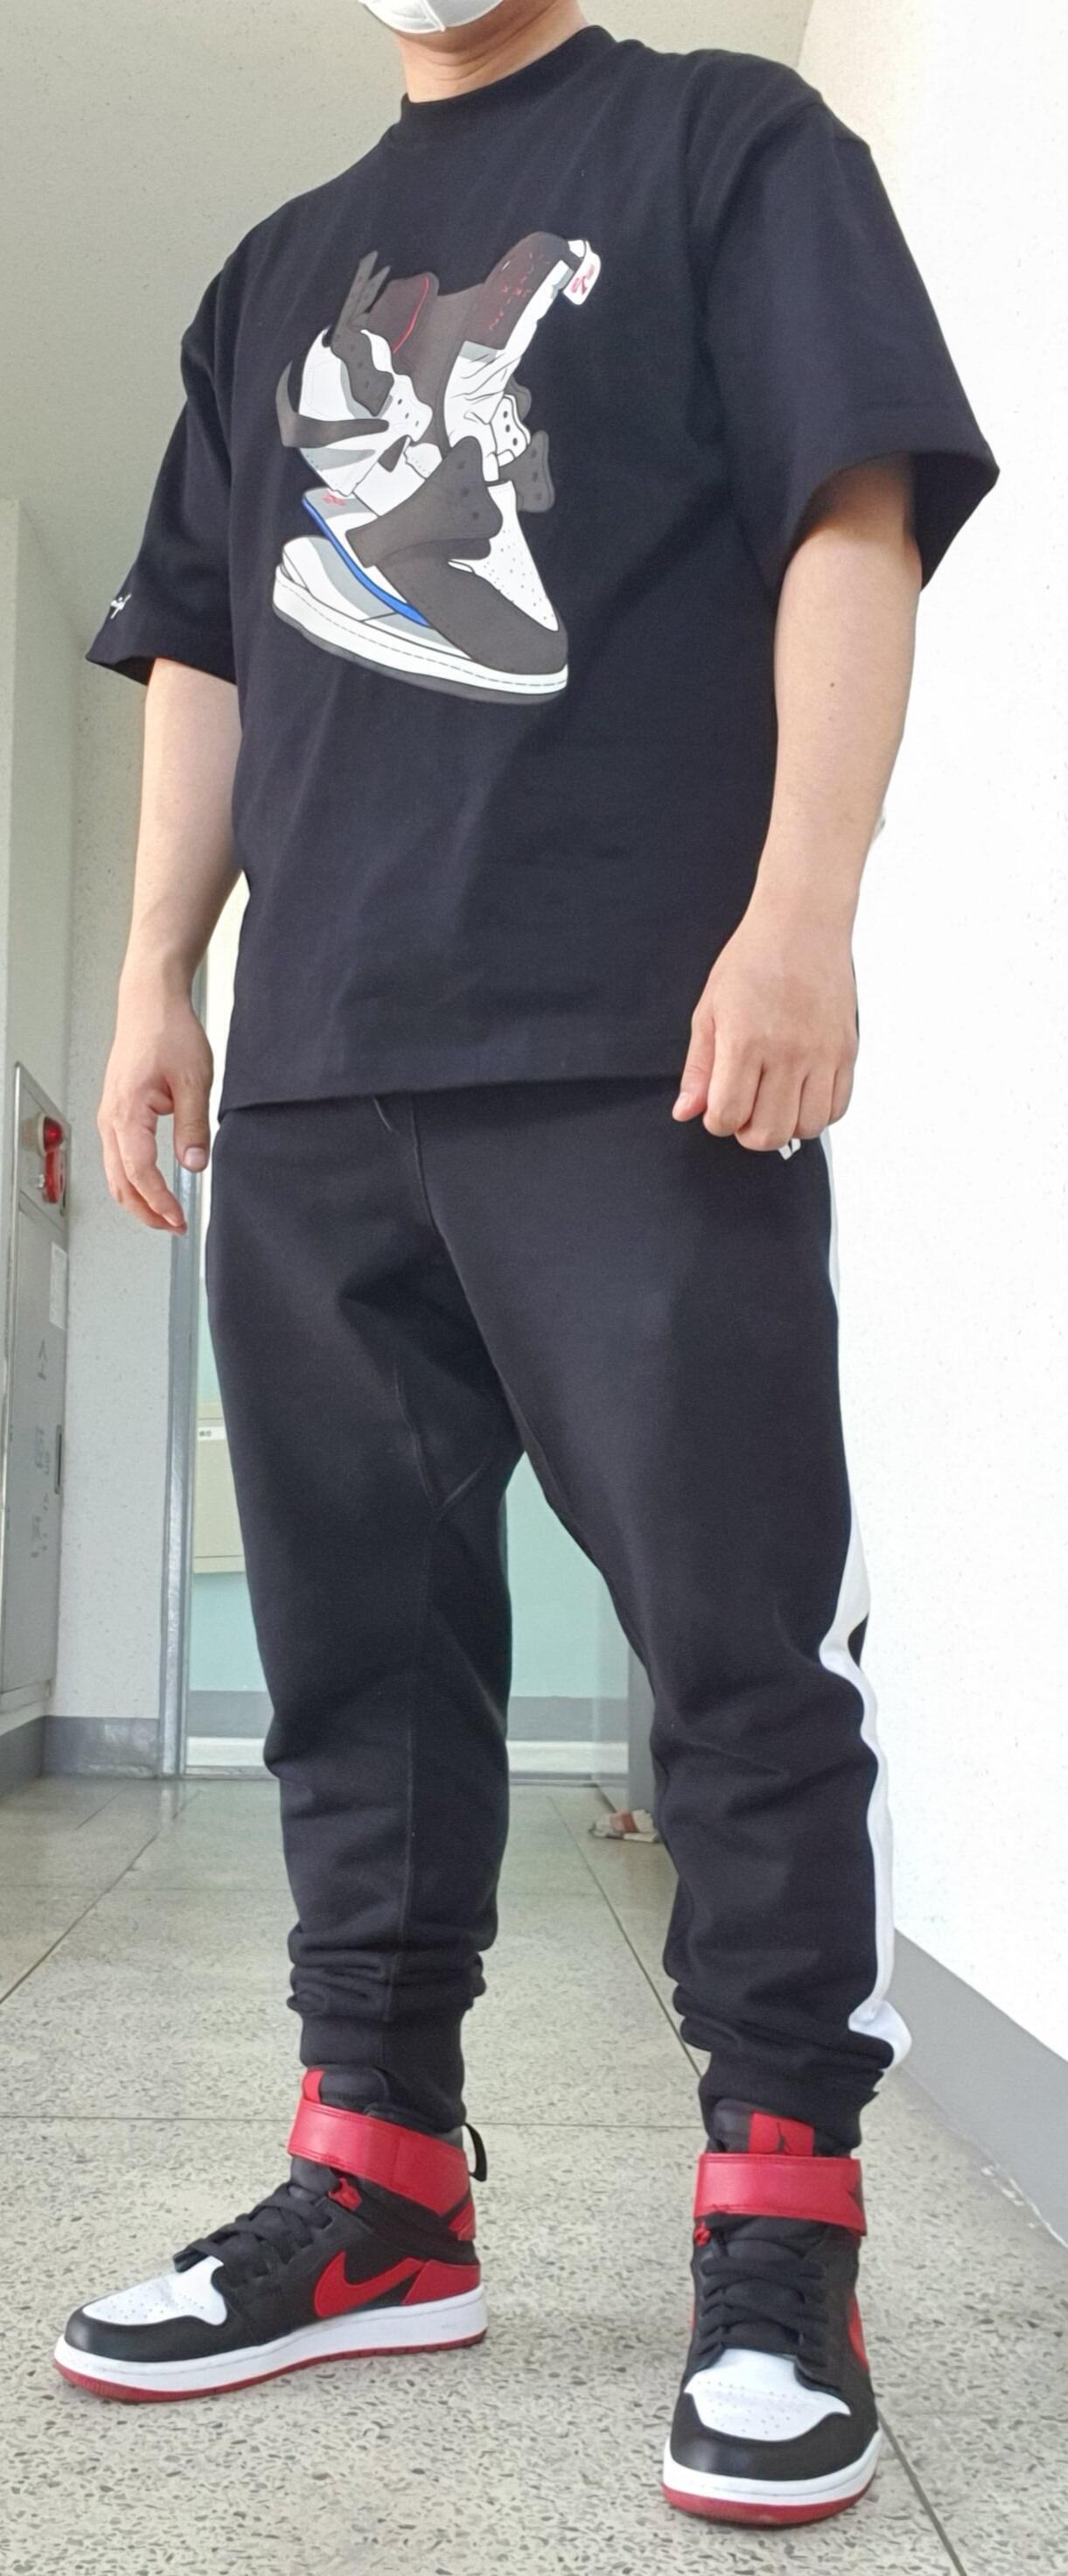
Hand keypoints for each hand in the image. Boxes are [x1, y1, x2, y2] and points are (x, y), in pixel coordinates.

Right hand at [98, 974, 212, 1230]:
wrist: (150, 1002)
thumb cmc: (167, 1031)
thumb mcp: (193, 1080)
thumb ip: (192, 1126)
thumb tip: (193, 1163)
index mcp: (126, 1112)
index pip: (140, 1172)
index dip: (160, 1201)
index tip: (179, 1218)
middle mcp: (111, 1118)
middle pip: (120, 1182)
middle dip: (146, 1211)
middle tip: (174, 1227)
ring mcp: (110, 1116)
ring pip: (115, 1173)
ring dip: (139, 1199)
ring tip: (166, 1214)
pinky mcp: (116, 1112)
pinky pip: (118, 1157)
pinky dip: (133, 1180)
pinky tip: (153, 1186)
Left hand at [674, 898, 857, 1149]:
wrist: (802, 926)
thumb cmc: (752, 961)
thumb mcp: (709, 1010)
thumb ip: (699, 1067)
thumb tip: (687, 1112)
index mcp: (745, 1041)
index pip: (728, 1116)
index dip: (718, 1122)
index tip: (719, 1108)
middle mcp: (786, 1052)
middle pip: (769, 1133)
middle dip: (749, 1133)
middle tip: (745, 1111)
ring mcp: (821, 1053)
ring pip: (807, 1127)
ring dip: (786, 1126)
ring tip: (774, 1103)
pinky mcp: (846, 1050)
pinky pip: (837, 1108)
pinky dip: (818, 1114)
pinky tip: (801, 1095)